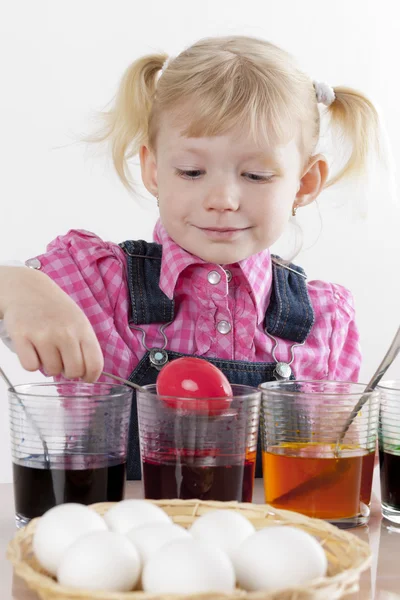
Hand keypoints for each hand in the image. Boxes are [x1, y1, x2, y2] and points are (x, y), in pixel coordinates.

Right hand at [1, 267, 103, 381]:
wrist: (27, 289)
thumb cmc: (56, 309)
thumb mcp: (79, 321)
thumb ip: (85, 345)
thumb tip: (88, 374)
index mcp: (83, 329)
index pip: (94, 364)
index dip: (91, 376)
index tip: (86, 377)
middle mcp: (65, 332)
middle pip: (73, 372)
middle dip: (68, 372)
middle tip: (63, 360)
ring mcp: (43, 335)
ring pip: (51, 371)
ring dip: (49, 365)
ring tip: (46, 349)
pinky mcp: (22, 337)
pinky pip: (31, 367)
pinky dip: (31, 363)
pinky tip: (32, 349)